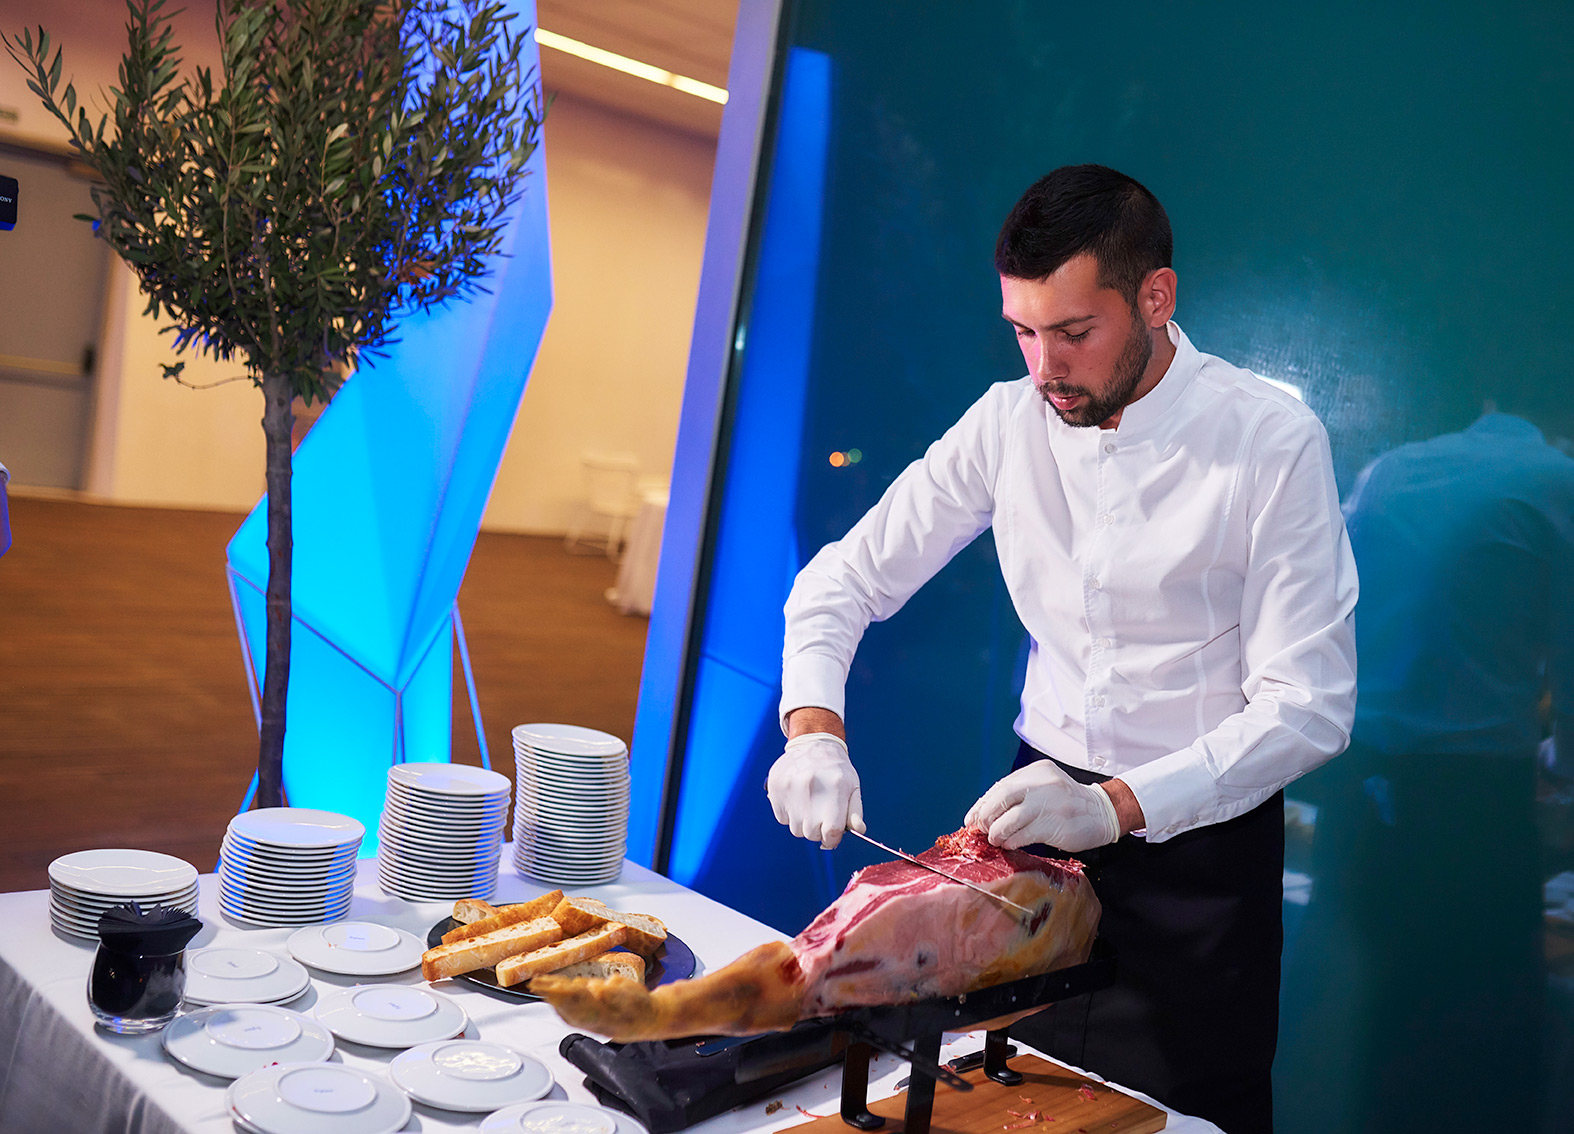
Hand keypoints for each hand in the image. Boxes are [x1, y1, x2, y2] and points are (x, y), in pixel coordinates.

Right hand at [766, 733, 864, 848]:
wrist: (813, 743)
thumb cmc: (836, 769)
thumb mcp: (852, 787)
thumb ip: (855, 811)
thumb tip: (859, 830)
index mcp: (835, 788)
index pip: (831, 833)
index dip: (832, 839)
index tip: (832, 836)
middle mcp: (811, 787)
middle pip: (811, 834)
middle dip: (818, 829)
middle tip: (821, 813)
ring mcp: (790, 787)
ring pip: (795, 828)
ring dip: (803, 822)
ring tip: (809, 803)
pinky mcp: (775, 787)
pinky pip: (782, 818)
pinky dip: (790, 814)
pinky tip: (797, 798)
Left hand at [964, 760, 1119, 852]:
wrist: (1103, 812)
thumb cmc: (1067, 803)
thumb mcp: (1046, 786)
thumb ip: (1021, 792)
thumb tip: (986, 812)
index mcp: (1037, 771)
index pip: (1001, 786)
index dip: (983, 804)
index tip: (972, 818)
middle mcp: (1042, 783)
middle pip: (1001, 798)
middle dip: (985, 816)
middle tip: (980, 829)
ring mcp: (1049, 803)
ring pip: (1009, 819)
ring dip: (997, 832)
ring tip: (995, 839)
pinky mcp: (1054, 824)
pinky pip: (1023, 835)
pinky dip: (1012, 841)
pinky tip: (1010, 844)